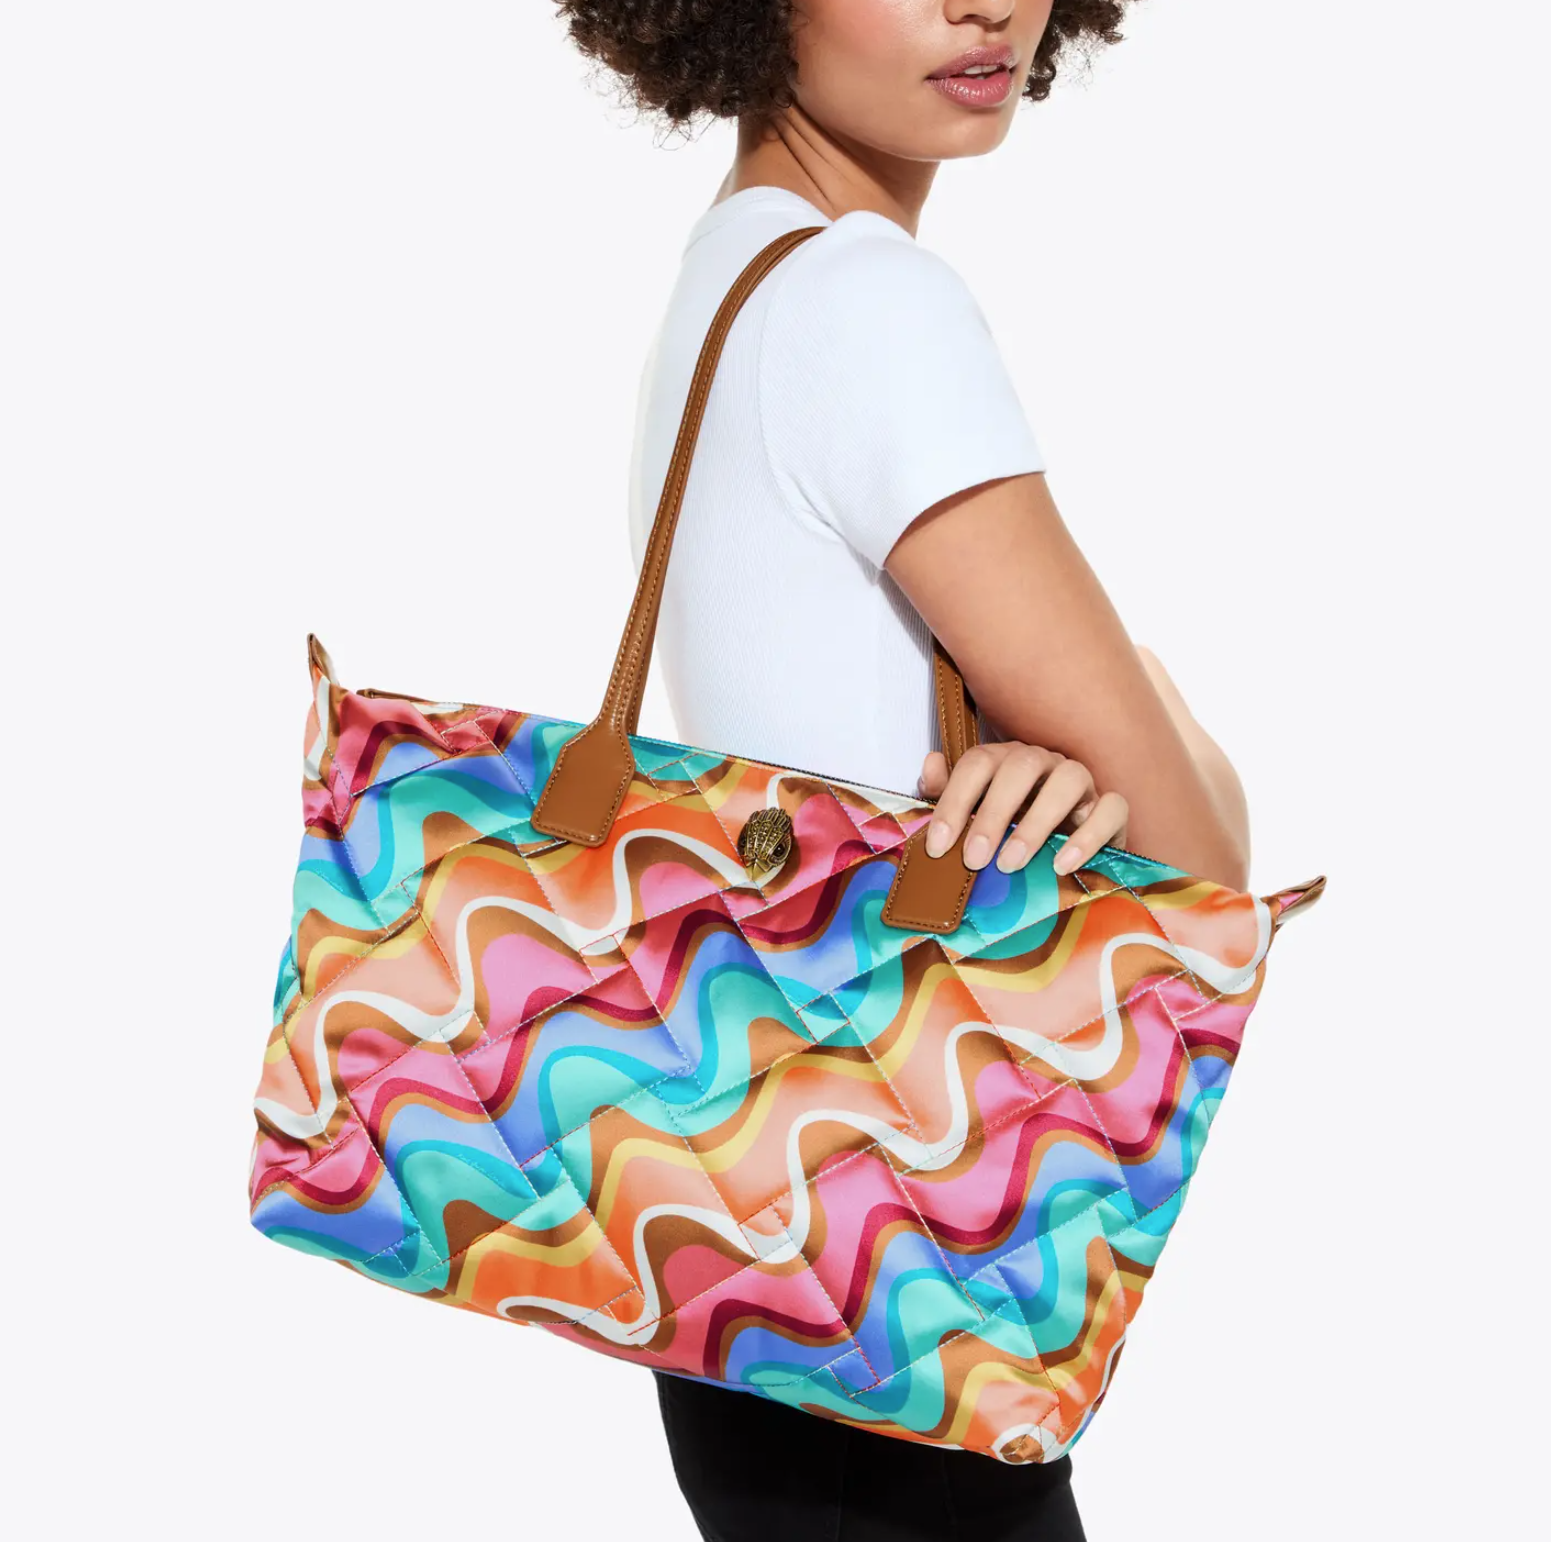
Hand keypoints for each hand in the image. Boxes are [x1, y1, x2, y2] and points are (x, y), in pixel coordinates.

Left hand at [916, 742, 1129, 876]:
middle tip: (974, 859)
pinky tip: (1062, 864)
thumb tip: (931, 764)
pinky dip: (1089, 835)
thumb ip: (947, 793)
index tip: (939, 846)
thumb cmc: (1010, 832)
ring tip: (1012, 863)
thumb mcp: (973, 817)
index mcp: (1006, 760)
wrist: (1065, 855)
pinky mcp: (1112, 810)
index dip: (955, 801)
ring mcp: (1081, 782)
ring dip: (1037, 822)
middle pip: (1021, 767)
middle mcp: (1044, 762)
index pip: (978, 763)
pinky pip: (1111, 808)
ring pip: (1069, 778)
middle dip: (993, 813)